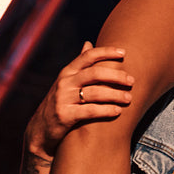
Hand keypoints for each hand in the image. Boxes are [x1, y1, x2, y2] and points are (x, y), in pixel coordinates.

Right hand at [24, 42, 133, 161]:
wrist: (40, 131)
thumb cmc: (60, 103)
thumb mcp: (66, 82)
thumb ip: (79, 65)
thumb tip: (88, 43)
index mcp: (67, 72)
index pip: (88, 56)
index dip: (106, 52)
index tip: (124, 53)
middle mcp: (64, 83)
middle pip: (94, 73)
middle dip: (116, 75)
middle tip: (132, 80)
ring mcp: (63, 99)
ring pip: (95, 93)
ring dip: (115, 95)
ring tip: (128, 98)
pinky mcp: (64, 115)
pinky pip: (90, 111)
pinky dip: (106, 110)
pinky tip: (118, 111)